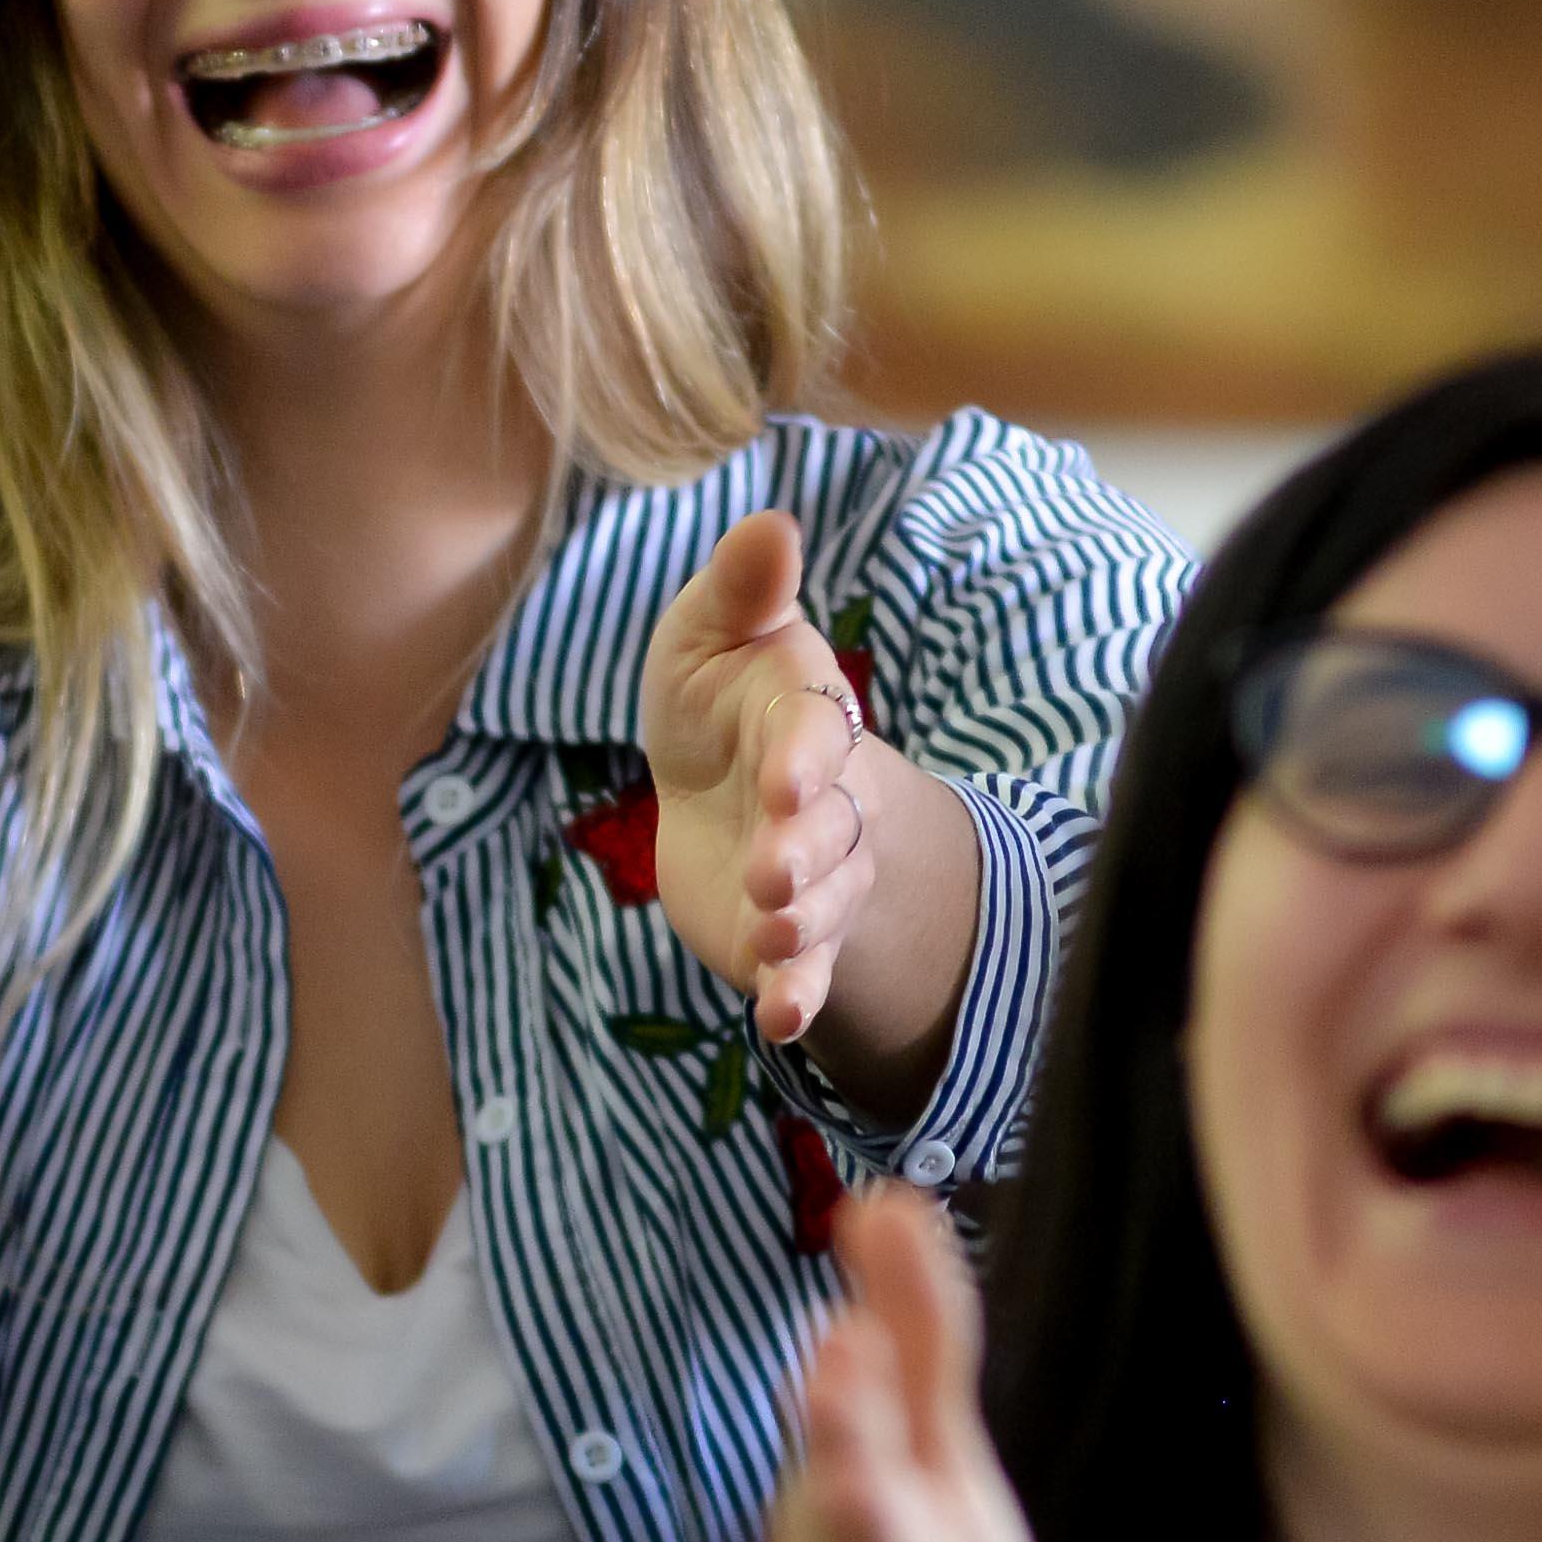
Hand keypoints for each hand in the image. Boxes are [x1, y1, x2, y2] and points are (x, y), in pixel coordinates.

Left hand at [645, 510, 878, 1049]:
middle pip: (831, 827)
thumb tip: (773, 519)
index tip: (785, 778)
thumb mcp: (711, 634)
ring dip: (804, 924)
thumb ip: (741, 590)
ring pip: (827, 901)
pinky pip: (808, 968)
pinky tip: (780, 1022)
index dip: (805, 753)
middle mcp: (823, 800)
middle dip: (806, 850)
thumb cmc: (718, 698)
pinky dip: (799, 995)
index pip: (812, 731)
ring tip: (774, 937)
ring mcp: (812, 874)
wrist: (719, 788)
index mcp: (801, 716)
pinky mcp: (790, 936)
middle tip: (772, 873)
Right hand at [759, 1188, 1060, 1541]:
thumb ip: (914, 1357)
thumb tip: (889, 1205)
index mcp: (877, 1519)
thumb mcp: (928, 1491)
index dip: (888, 1316)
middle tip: (839, 1349)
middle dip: (845, 1429)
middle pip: (856, 1503)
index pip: (880, 1407)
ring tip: (850, 1489)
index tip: (883, 1213)